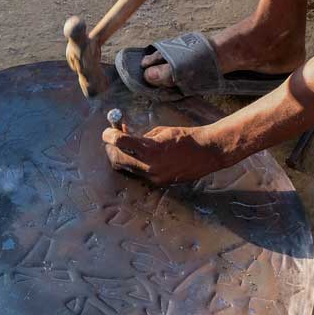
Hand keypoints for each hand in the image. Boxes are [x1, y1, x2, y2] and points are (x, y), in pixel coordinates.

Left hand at [101, 124, 239, 184]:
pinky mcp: (158, 183)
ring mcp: (153, 177)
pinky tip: (138, 155)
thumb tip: (124, 135)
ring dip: (121, 157)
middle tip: (111, 139)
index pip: (120, 142)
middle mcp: (149, 167)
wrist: (206, 153)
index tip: (107, 131)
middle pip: (117, 160)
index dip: (109, 135)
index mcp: (150, 150)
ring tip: (125, 146)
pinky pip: (138, 174)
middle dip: (111, 149)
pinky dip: (133, 164)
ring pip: (126, 169)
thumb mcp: (160, 132)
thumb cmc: (185, 137)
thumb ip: (141, 136)